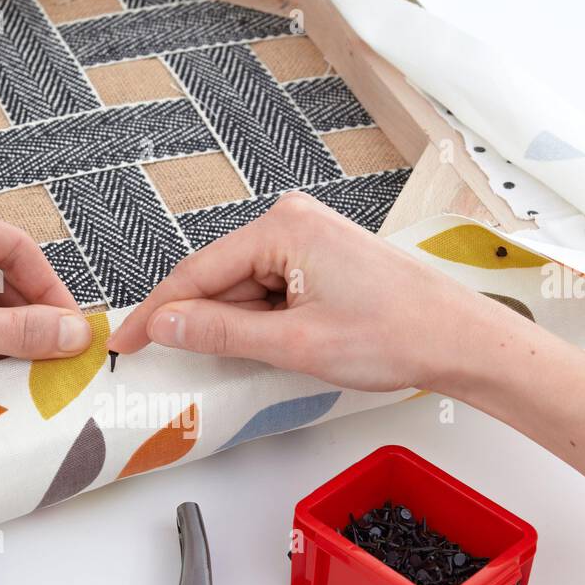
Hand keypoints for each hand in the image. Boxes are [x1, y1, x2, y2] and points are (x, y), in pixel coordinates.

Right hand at [107, 191, 515, 393]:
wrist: (460, 339)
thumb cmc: (396, 334)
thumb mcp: (295, 343)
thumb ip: (223, 332)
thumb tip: (167, 324)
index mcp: (283, 227)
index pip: (197, 272)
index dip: (156, 313)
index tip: (124, 342)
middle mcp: (294, 220)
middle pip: (220, 278)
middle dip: (202, 322)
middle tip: (173, 364)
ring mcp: (310, 237)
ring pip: (246, 288)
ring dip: (239, 326)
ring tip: (265, 358)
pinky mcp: (323, 257)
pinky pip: (272, 289)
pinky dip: (263, 321)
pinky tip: (275, 346)